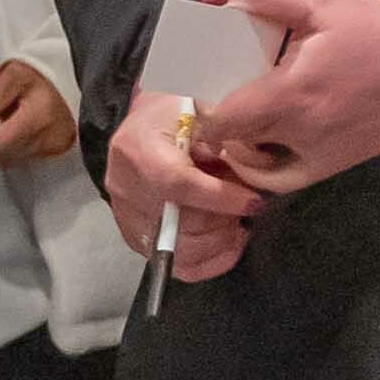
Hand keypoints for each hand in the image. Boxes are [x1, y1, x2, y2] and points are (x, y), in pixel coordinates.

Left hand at [0, 59, 80, 170]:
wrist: (71, 76)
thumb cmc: (41, 73)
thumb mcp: (12, 75)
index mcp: (37, 118)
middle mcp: (47, 139)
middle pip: (1, 155)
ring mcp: (53, 148)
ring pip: (10, 159)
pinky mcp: (55, 150)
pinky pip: (22, 157)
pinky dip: (10, 147)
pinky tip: (12, 129)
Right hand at [108, 85, 273, 279]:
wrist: (135, 134)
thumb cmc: (169, 119)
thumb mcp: (196, 112)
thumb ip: (222, 138)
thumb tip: (249, 166)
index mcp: (137, 150)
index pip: (177, 184)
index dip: (220, 197)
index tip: (253, 201)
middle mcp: (125, 189)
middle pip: (179, 223)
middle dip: (224, 220)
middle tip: (249, 209)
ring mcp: (127, 218)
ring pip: (179, 251)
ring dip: (219, 243)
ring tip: (239, 225)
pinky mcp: (136, 240)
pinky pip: (178, 267)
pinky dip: (211, 262)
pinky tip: (229, 243)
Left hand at [204, 0, 379, 183]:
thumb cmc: (373, 28)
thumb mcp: (318, 3)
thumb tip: (208, 0)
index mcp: (291, 92)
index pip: (220, 120)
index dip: (201, 109)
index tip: (201, 90)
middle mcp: (300, 132)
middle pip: (231, 144)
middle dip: (215, 126)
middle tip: (215, 101)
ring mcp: (317, 154)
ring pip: (252, 168)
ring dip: (236, 148)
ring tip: (237, 123)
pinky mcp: (332, 166)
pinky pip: (282, 181)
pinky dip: (263, 169)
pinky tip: (262, 146)